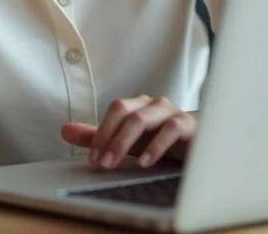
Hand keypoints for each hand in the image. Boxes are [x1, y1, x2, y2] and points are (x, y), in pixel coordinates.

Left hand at [60, 96, 197, 169]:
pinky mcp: (190, 124)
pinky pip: (172, 128)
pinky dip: (156, 145)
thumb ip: (98, 136)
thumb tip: (65, 130)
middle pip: (125, 111)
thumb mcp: (128, 141)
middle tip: (100, 163)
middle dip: (109, 138)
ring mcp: (172, 112)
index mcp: (138, 105)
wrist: (202, 145)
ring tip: (114, 163)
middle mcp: (153, 104)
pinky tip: (145, 162)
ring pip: (143, 118)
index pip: (115, 109)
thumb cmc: (163, 140)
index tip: (92, 159)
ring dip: (124, 141)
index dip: (101, 132)